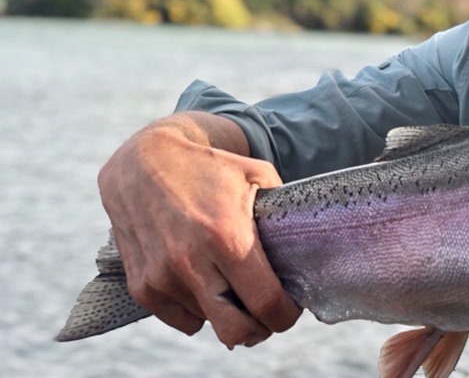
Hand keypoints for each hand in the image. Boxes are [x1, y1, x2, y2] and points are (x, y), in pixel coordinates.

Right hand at [97, 112, 300, 347]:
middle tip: (267, 315)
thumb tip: (301, 248)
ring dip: (225, 311)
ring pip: (208, 323)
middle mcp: (192, 262)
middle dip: (259, 330)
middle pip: (236, 331)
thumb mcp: (256, 175)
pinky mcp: (141, 285)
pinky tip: (204, 282)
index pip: (265, 302)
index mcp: (227, 236)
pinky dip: (197, 309)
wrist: (142, 161)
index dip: (285, 314)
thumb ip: (280, 211)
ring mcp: (163, 277)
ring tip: (231, 282)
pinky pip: (181, 319)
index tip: (291, 308)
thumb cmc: (208, 167)